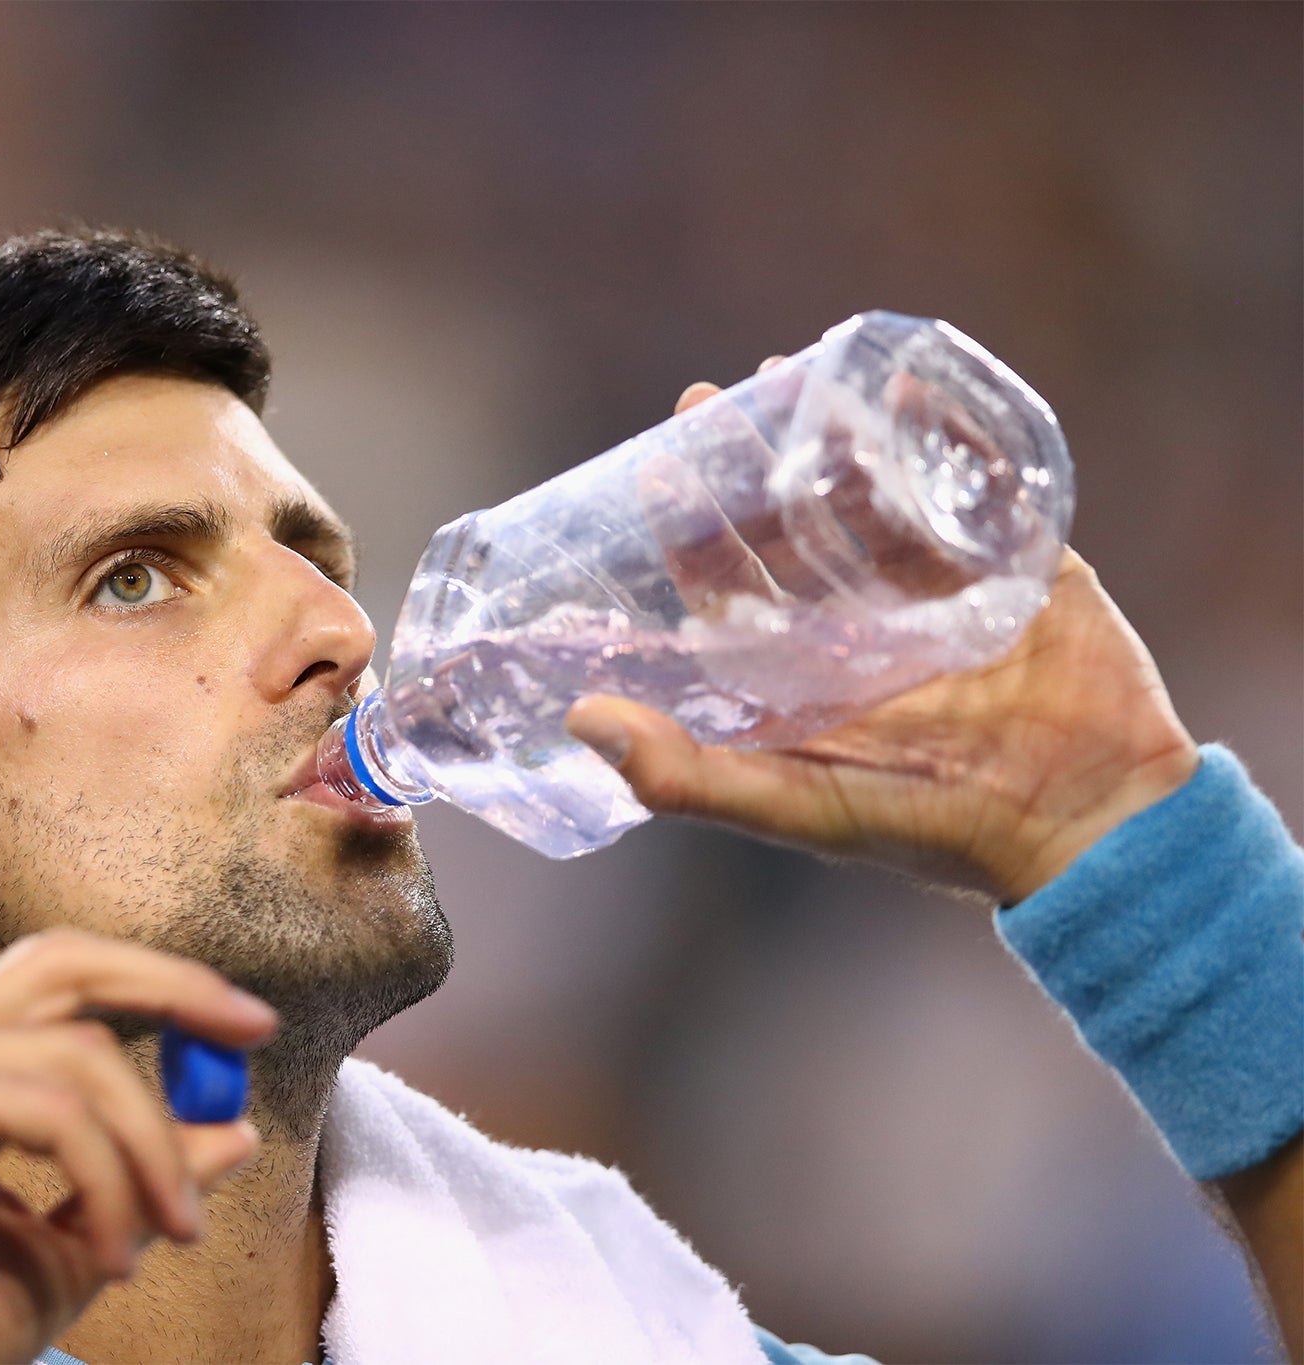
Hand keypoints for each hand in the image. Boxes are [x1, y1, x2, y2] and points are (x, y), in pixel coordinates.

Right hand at [0, 929, 276, 1363]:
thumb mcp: (76, 1243)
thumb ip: (145, 1179)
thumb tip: (236, 1131)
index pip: (60, 974)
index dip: (155, 981)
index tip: (245, 1024)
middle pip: (63, 962)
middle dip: (171, 985)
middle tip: (253, 1033)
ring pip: (80, 1054)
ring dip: (153, 1146)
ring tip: (175, 1233)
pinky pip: (56, 1114)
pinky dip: (110, 1182)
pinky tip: (114, 1259)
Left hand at [566, 365, 1199, 903]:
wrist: (1091, 824)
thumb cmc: (931, 826)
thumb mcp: (794, 804)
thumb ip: (685, 774)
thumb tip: (577, 718)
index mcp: (803, 675)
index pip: (725, 584)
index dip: (687, 528)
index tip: (655, 464)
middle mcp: (859, 629)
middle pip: (787, 525)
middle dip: (749, 461)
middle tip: (715, 396)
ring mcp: (937, 593)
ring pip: (870, 495)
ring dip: (832, 435)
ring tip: (794, 370)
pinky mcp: (1012, 566)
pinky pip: (969, 485)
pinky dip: (940, 432)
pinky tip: (906, 382)